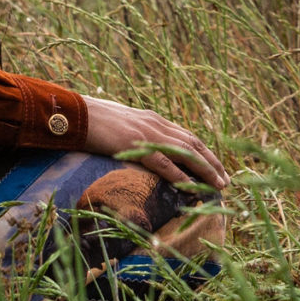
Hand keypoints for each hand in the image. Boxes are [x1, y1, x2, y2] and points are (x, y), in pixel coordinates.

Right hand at [80, 96, 227, 189]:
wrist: (74, 113)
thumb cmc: (91, 121)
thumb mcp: (120, 126)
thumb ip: (134, 135)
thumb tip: (140, 150)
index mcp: (153, 119)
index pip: (186, 136)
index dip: (203, 152)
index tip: (216, 166)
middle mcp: (156, 124)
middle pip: (193, 143)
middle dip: (212, 162)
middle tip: (225, 180)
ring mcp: (146, 133)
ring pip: (185, 152)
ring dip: (205, 170)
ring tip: (218, 185)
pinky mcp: (135, 144)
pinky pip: (163, 163)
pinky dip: (180, 175)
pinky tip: (191, 187)